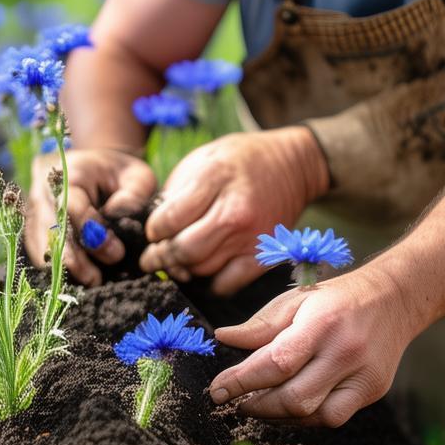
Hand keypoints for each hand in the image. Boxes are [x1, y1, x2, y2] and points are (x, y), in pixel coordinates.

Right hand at [25, 147, 155, 285]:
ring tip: (89, 283)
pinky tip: (77, 283)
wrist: (87, 171)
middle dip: (73, 260)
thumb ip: (133, 194)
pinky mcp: (33, 233)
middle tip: (96, 280)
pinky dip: (56, 272)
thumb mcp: (134, 175)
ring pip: (40, 248)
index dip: (92, 232)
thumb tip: (119, 216)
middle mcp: (43, 196)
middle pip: (49, 231)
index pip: (71, 206)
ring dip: (62, 271)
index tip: (117, 252)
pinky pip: (39, 256)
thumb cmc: (115, 175)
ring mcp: (34, 216)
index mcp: (67, 176)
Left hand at [139, 128, 328, 294]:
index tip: (152, 232)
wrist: (292, 164)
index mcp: (214, 179)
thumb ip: (176, 193)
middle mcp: (234, 211)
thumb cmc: (237, 160)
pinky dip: (210, 284)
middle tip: (152, 258)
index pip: (169, 219)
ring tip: (176, 261)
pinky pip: (228, 284)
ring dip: (183, 269)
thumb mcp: (201, 159)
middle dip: (161, 257)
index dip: (153, 230)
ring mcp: (252, 236)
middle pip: (185, 250)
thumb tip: (155, 229)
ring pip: (203, 269)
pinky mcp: (265, 256)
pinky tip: (203, 271)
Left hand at [208, 264, 413, 425]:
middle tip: (234, 400)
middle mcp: (345, 353)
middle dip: (256, 405)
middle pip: (294, 397)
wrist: (392, 300)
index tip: (217, 390)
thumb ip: (258, 325)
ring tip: (256, 405)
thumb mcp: (293, 300)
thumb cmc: (333, 299)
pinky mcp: (372, 391)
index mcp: (321, 324)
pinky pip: (333, 418)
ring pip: (314, 415)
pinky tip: (286, 409)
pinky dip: (304, 419)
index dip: (242, 381)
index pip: (276, 363)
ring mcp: (362, 376)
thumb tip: (222, 338)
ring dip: (277, 416)